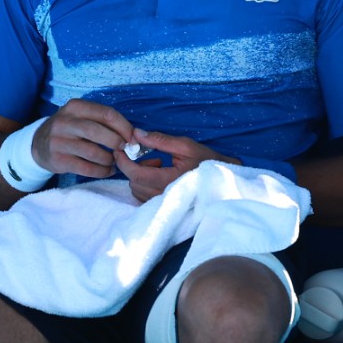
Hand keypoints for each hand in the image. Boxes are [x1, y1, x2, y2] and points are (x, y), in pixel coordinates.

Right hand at [33, 99, 134, 179]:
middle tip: (125, 150)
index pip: (106, 114)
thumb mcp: (82, 118)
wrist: (38, 144)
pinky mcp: (58, 159)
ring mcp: (59, 141)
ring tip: (114, 162)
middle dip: (117, 142)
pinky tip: (107, 171)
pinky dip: (101, 172)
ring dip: (109, 160)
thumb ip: (104, 122)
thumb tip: (135, 135)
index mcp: (76, 107)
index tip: (134, 138)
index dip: (124, 127)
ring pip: (93, 152)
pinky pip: (86, 168)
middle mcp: (65, 122)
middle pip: (98, 132)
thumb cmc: (70, 130)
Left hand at [114, 127, 235, 202]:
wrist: (222, 182)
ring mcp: (163, 205)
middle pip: (134, 183)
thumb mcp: (185, 146)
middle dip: (135, 167)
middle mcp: (163, 197)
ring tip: (159, 166)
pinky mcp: (164, 208)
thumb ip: (159, 140)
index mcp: (168, 181)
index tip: (121, 150)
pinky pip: (143, 198)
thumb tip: (137, 134)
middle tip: (151, 157)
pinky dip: (145, 185)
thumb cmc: (207, 162)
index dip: (124, 162)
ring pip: (137, 191)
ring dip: (141, 176)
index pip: (136, 174)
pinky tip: (159, 177)